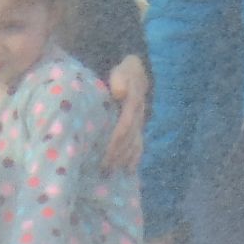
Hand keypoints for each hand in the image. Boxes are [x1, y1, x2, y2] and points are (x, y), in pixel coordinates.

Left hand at [101, 56, 150, 172]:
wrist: (136, 71)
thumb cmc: (123, 72)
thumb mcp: (122, 71)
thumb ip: (120, 80)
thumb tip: (119, 92)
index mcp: (133, 105)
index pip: (125, 126)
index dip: (116, 140)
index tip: (106, 153)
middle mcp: (139, 116)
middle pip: (129, 140)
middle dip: (117, 155)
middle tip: (103, 168)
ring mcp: (140, 122)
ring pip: (134, 144)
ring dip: (124, 159)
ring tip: (111, 172)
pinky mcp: (139, 126)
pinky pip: (140, 143)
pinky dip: (135, 157)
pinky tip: (129, 170)